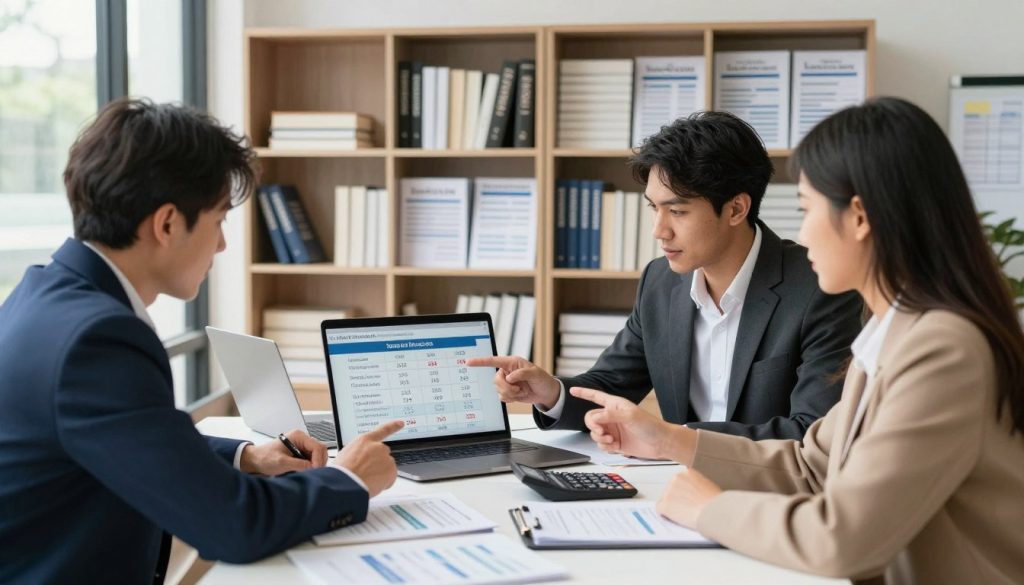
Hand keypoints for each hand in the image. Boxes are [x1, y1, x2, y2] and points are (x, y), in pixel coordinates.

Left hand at [239, 429, 327, 474]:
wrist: (255, 460)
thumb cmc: (264, 458)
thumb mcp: (281, 462)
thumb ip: (299, 465)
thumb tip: (313, 469)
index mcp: (299, 436)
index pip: (318, 447)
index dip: (318, 460)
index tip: (314, 471)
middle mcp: (303, 440)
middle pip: (321, 451)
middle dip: (318, 463)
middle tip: (312, 474)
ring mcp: (302, 447)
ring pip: (318, 456)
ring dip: (315, 466)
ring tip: (306, 473)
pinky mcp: (301, 455)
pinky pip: (312, 461)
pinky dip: (311, 468)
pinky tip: (304, 472)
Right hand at [334, 420, 403, 496]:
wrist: (345, 484)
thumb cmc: (342, 471)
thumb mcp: (345, 454)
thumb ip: (358, 452)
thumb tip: (361, 459)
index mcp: (365, 440)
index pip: (382, 430)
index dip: (393, 426)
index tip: (401, 423)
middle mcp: (377, 447)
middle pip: (384, 454)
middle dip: (379, 463)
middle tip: (367, 472)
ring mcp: (385, 458)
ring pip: (387, 468)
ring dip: (380, 474)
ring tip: (366, 480)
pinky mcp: (391, 470)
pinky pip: (390, 478)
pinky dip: (384, 483)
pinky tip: (372, 485)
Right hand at [466, 356, 560, 409]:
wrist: (545, 393)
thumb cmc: (542, 379)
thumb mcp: (536, 374)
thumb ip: (523, 373)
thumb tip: (510, 377)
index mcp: (512, 363)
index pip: (493, 361)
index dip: (480, 361)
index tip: (469, 362)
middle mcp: (507, 371)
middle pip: (496, 379)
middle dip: (506, 387)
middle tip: (518, 389)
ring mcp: (506, 382)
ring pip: (498, 389)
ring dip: (510, 393)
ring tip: (521, 391)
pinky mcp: (507, 392)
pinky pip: (502, 397)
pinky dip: (510, 398)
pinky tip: (518, 395)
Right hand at [571, 386, 694, 462]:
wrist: (661, 443)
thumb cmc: (650, 425)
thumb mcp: (630, 416)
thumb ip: (610, 415)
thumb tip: (595, 418)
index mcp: (615, 405)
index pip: (595, 396)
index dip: (583, 393)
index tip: (572, 390)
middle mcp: (612, 417)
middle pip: (590, 419)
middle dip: (593, 426)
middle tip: (601, 432)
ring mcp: (613, 430)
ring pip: (594, 434)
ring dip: (599, 438)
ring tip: (611, 440)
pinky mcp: (615, 443)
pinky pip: (601, 445)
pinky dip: (605, 447)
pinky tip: (615, 446)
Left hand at [656, 468, 722, 528]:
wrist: (714, 511)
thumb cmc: (717, 503)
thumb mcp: (709, 487)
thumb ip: (697, 487)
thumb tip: (695, 494)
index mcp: (688, 473)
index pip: (679, 482)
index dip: (683, 494)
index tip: (687, 500)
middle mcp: (676, 478)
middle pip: (670, 490)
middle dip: (676, 500)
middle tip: (687, 509)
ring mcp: (669, 491)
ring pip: (665, 500)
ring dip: (672, 508)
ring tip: (686, 515)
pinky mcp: (665, 504)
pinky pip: (660, 511)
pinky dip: (667, 516)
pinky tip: (677, 519)